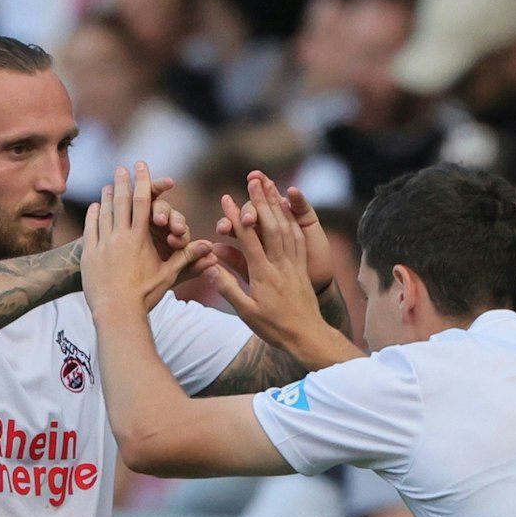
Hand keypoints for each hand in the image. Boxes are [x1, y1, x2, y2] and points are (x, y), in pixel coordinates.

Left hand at [82, 163, 214, 315]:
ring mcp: (103, 243)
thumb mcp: (168, 275)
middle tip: (121, 168)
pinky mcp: (90, 254)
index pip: (143, 202)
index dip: (143, 182)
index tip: (141, 166)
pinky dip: (94, 216)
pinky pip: (91, 229)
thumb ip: (186, 258)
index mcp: (140, 238)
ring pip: (105, 212)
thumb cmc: (145, 296)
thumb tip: (211, 248)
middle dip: (122, 182)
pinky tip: (95, 208)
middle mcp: (120, 236)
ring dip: (107, 197)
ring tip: (108, 185)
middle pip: (121, 201)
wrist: (116, 312)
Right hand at [205, 175, 327, 351]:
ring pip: (286, 228)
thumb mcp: (246, 312)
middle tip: (253, 180)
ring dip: (277, 205)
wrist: (307, 336)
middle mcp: (280, 265)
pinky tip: (288, 210)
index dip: (237, 217)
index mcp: (263, 275)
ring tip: (270, 187)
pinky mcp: (302, 266)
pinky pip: (298, 239)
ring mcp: (294, 264)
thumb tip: (208, 267)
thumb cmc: (274, 328)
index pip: (248, 239)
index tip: (227, 199)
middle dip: (261, 201)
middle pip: (270, 226)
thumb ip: (227, 288)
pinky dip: (292, 221)